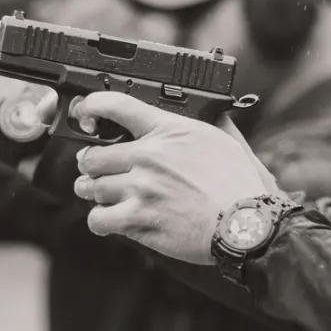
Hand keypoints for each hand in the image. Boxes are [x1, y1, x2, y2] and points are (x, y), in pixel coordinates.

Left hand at [71, 92, 277, 263]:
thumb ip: (209, 122)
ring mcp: (141, 188)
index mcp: (169, 131)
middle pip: (93, 155)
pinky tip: (112, 220)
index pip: (117, 106)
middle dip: (92, 165)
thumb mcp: (226, 141)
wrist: (246, 225)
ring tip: (106, 197)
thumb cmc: (240, 186)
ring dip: (95, 193)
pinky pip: (98, 218)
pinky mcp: (138, 219)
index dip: (91, 106)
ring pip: (92, 187)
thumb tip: (213, 109)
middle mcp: (149, 156)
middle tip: (99, 171)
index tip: (84, 112)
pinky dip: (100, 221)